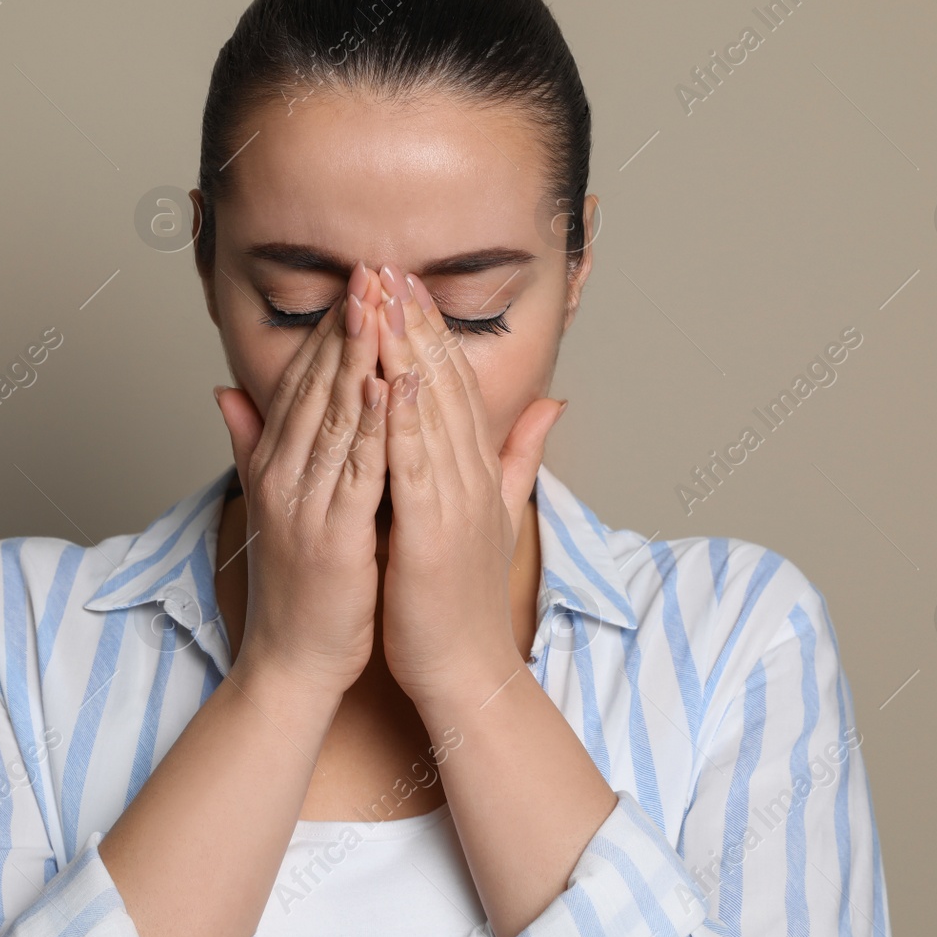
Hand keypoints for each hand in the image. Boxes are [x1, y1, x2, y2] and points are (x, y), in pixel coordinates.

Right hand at [212, 261, 389, 696]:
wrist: (293, 660)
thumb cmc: (301, 584)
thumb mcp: (271, 502)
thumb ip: (251, 443)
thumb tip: (224, 392)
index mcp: (274, 463)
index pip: (302, 381)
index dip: (330, 329)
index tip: (359, 281)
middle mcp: (281, 474)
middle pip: (317, 385)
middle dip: (347, 325)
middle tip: (372, 268)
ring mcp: (303, 503)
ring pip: (334, 415)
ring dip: (359, 356)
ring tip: (380, 303)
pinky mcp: (331, 536)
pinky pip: (355, 469)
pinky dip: (370, 424)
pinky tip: (385, 383)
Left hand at [373, 263, 567, 706]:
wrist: (467, 669)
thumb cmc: (462, 598)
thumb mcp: (496, 514)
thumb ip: (518, 456)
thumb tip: (551, 404)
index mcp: (478, 471)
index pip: (453, 385)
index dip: (431, 330)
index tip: (406, 282)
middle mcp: (471, 476)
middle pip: (442, 384)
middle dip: (415, 322)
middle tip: (389, 266)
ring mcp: (456, 502)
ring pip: (429, 412)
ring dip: (407, 351)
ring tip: (385, 299)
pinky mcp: (434, 532)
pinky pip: (415, 465)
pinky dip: (403, 419)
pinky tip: (388, 377)